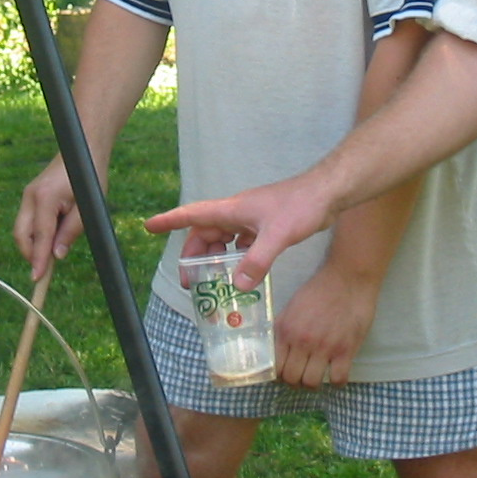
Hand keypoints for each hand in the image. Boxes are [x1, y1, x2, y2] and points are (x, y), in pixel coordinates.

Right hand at [15, 155, 88, 281]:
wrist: (83, 150)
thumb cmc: (89, 178)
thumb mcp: (87, 208)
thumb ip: (71, 232)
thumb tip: (57, 255)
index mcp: (45, 198)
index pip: (39, 236)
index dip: (38, 259)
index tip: (37, 278)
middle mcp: (30, 196)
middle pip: (21, 234)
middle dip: (30, 254)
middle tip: (45, 269)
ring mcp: (28, 195)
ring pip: (21, 229)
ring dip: (33, 244)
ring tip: (54, 248)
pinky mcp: (30, 196)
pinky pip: (27, 221)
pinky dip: (36, 234)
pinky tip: (52, 236)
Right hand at [145, 172, 340, 290]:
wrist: (327, 192)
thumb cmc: (301, 205)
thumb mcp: (277, 235)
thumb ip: (257, 260)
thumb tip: (238, 285)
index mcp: (232, 209)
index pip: (192, 214)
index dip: (169, 221)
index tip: (149, 227)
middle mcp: (238, 212)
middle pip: (205, 232)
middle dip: (194, 255)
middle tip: (190, 282)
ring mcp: (252, 218)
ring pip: (224, 238)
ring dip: (215, 257)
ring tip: (213, 280)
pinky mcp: (266, 225)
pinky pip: (242, 242)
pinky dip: (237, 256)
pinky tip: (243, 271)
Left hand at [273, 265, 378, 388]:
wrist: (348, 278)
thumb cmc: (319, 289)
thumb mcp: (292, 306)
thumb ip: (283, 328)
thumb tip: (276, 349)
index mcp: (286, 330)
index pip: (275, 366)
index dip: (279, 373)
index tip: (285, 371)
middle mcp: (302, 341)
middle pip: (292, 379)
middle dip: (295, 380)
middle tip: (302, 373)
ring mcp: (324, 347)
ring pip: (311, 383)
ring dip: (313, 382)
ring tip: (318, 374)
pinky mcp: (346, 350)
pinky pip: (338, 379)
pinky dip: (336, 381)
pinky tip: (336, 372)